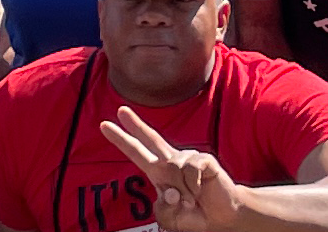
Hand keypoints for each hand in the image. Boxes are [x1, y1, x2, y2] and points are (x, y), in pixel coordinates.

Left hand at [101, 106, 245, 231]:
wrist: (221, 217)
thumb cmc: (194, 214)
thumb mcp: (170, 217)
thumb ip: (162, 206)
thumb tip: (171, 188)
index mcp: (160, 174)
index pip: (138, 153)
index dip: (122, 140)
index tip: (105, 125)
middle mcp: (172, 161)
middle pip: (151, 139)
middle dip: (134, 125)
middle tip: (121, 110)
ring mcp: (189, 158)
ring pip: (171, 169)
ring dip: (181, 191)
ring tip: (191, 200)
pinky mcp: (204, 159)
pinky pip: (190, 170)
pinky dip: (192, 187)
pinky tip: (199, 191)